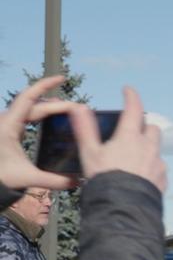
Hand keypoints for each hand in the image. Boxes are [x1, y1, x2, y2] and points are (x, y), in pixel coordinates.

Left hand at [0, 76, 75, 191]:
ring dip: (47, 107)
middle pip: (34, 105)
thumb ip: (54, 180)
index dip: (44, 85)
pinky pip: (25, 115)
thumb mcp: (28, 178)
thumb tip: (78, 181)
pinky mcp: (7, 130)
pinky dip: (39, 113)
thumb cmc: (2, 177)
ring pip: (29, 108)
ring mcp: (6, 124)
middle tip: (76, 108)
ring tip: (65, 109)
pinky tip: (50, 118)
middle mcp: (6, 121)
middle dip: (56, 104)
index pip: (28, 98)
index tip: (61, 78)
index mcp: (8, 126)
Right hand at [68, 86, 165, 191]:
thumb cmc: (104, 179)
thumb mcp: (90, 153)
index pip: (134, 109)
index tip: (128, 90)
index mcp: (130, 137)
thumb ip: (85, 129)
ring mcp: (158, 164)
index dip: (131, 97)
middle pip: (152, 128)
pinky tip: (139, 176)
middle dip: (143, 127)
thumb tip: (78, 108)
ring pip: (156, 149)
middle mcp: (148, 147)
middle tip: (131, 131)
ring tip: (132, 158)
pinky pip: (159, 168)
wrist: (123, 208)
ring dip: (147, 148)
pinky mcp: (163, 179)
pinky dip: (150, 167)